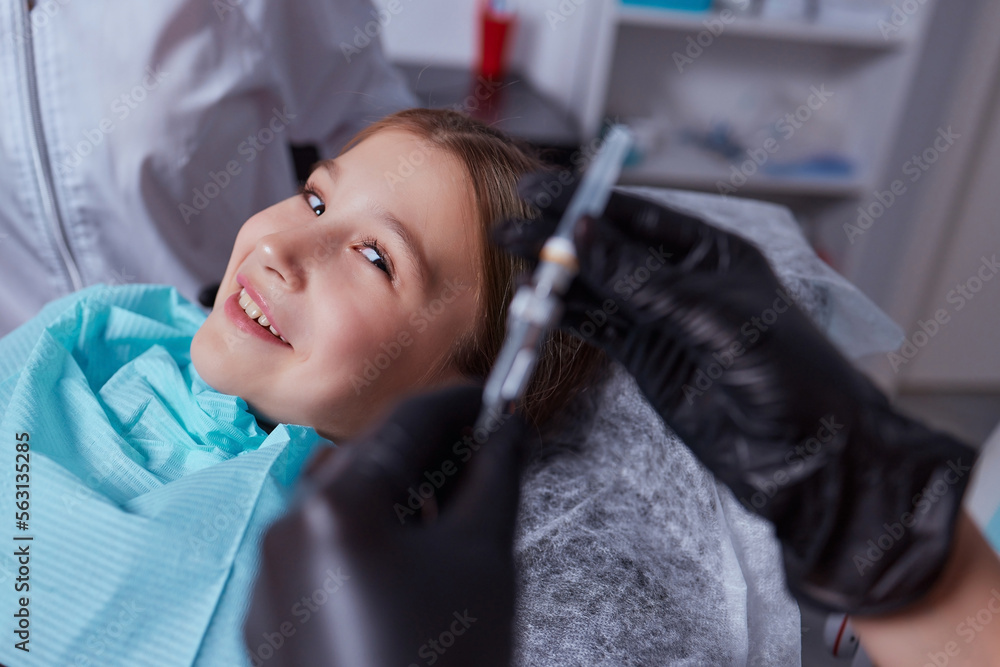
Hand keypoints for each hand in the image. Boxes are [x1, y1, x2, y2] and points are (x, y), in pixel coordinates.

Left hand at [244, 384, 524, 666]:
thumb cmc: (447, 663)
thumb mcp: (483, 557)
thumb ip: (495, 475)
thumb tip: (509, 428)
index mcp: (334, 508)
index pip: (405, 424)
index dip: (457, 404)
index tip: (492, 399)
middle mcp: (285, 531)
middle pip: (364, 458)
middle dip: (424, 450)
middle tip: (479, 457)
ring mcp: (270, 578)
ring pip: (336, 503)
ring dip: (393, 492)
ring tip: (447, 514)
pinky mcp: (269, 618)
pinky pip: (318, 551)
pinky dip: (363, 537)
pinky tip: (406, 564)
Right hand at [494, 173, 976, 614]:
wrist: (811, 458)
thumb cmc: (789, 375)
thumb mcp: (710, 316)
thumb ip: (639, 278)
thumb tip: (582, 233)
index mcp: (713, 253)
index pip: (637, 216)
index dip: (586, 202)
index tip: (537, 192)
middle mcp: (685, 281)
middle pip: (611, 250)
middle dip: (561, 238)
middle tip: (509, 227)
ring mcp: (665, 323)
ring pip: (599, 290)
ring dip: (558, 279)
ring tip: (513, 261)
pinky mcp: (650, 361)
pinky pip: (600, 329)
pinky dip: (568, 318)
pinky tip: (538, 305)